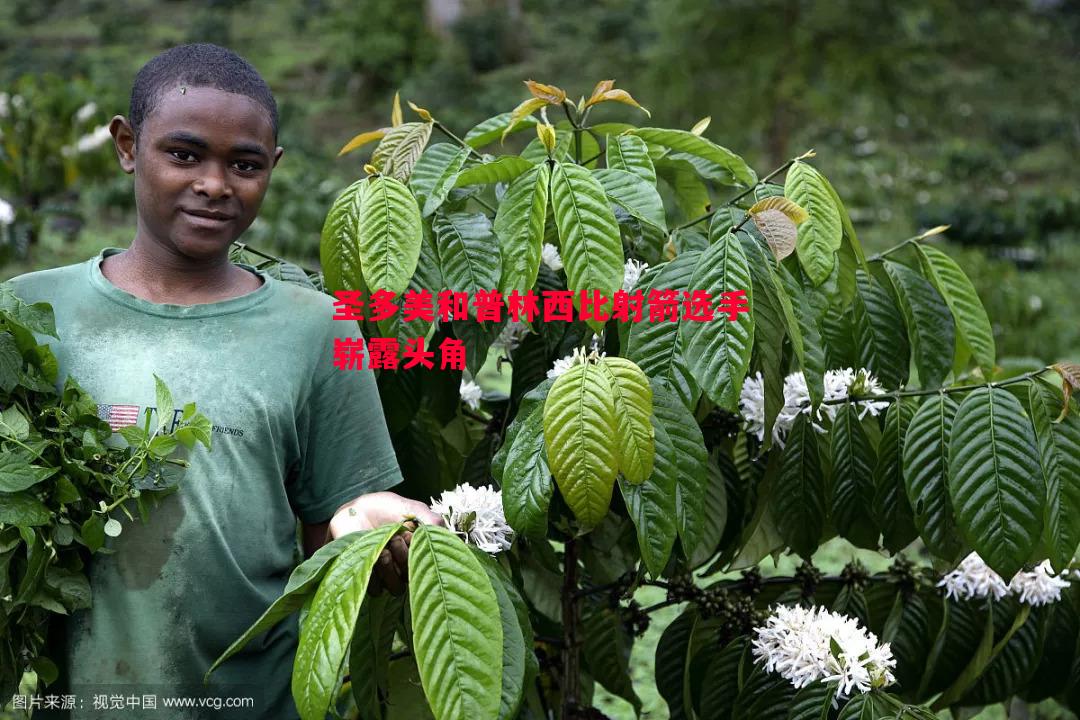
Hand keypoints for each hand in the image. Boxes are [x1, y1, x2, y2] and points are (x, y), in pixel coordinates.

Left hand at [328, 491, 443, 595]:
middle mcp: (404, 566)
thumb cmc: (385, 509)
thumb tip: (447, 534)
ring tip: (382, 550)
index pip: (428, 566)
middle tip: (395, 539)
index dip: (421, 554)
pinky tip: (368, 557)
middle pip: (412, 578)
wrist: (356, 510)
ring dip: (390, 569)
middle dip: (405, 558)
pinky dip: (373, 575)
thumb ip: (431, 519)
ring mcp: (386, 575)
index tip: (410, 535)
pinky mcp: (367, 579)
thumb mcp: (411, 508)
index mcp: (418, 552)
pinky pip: (375, 590)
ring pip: (395, 588)